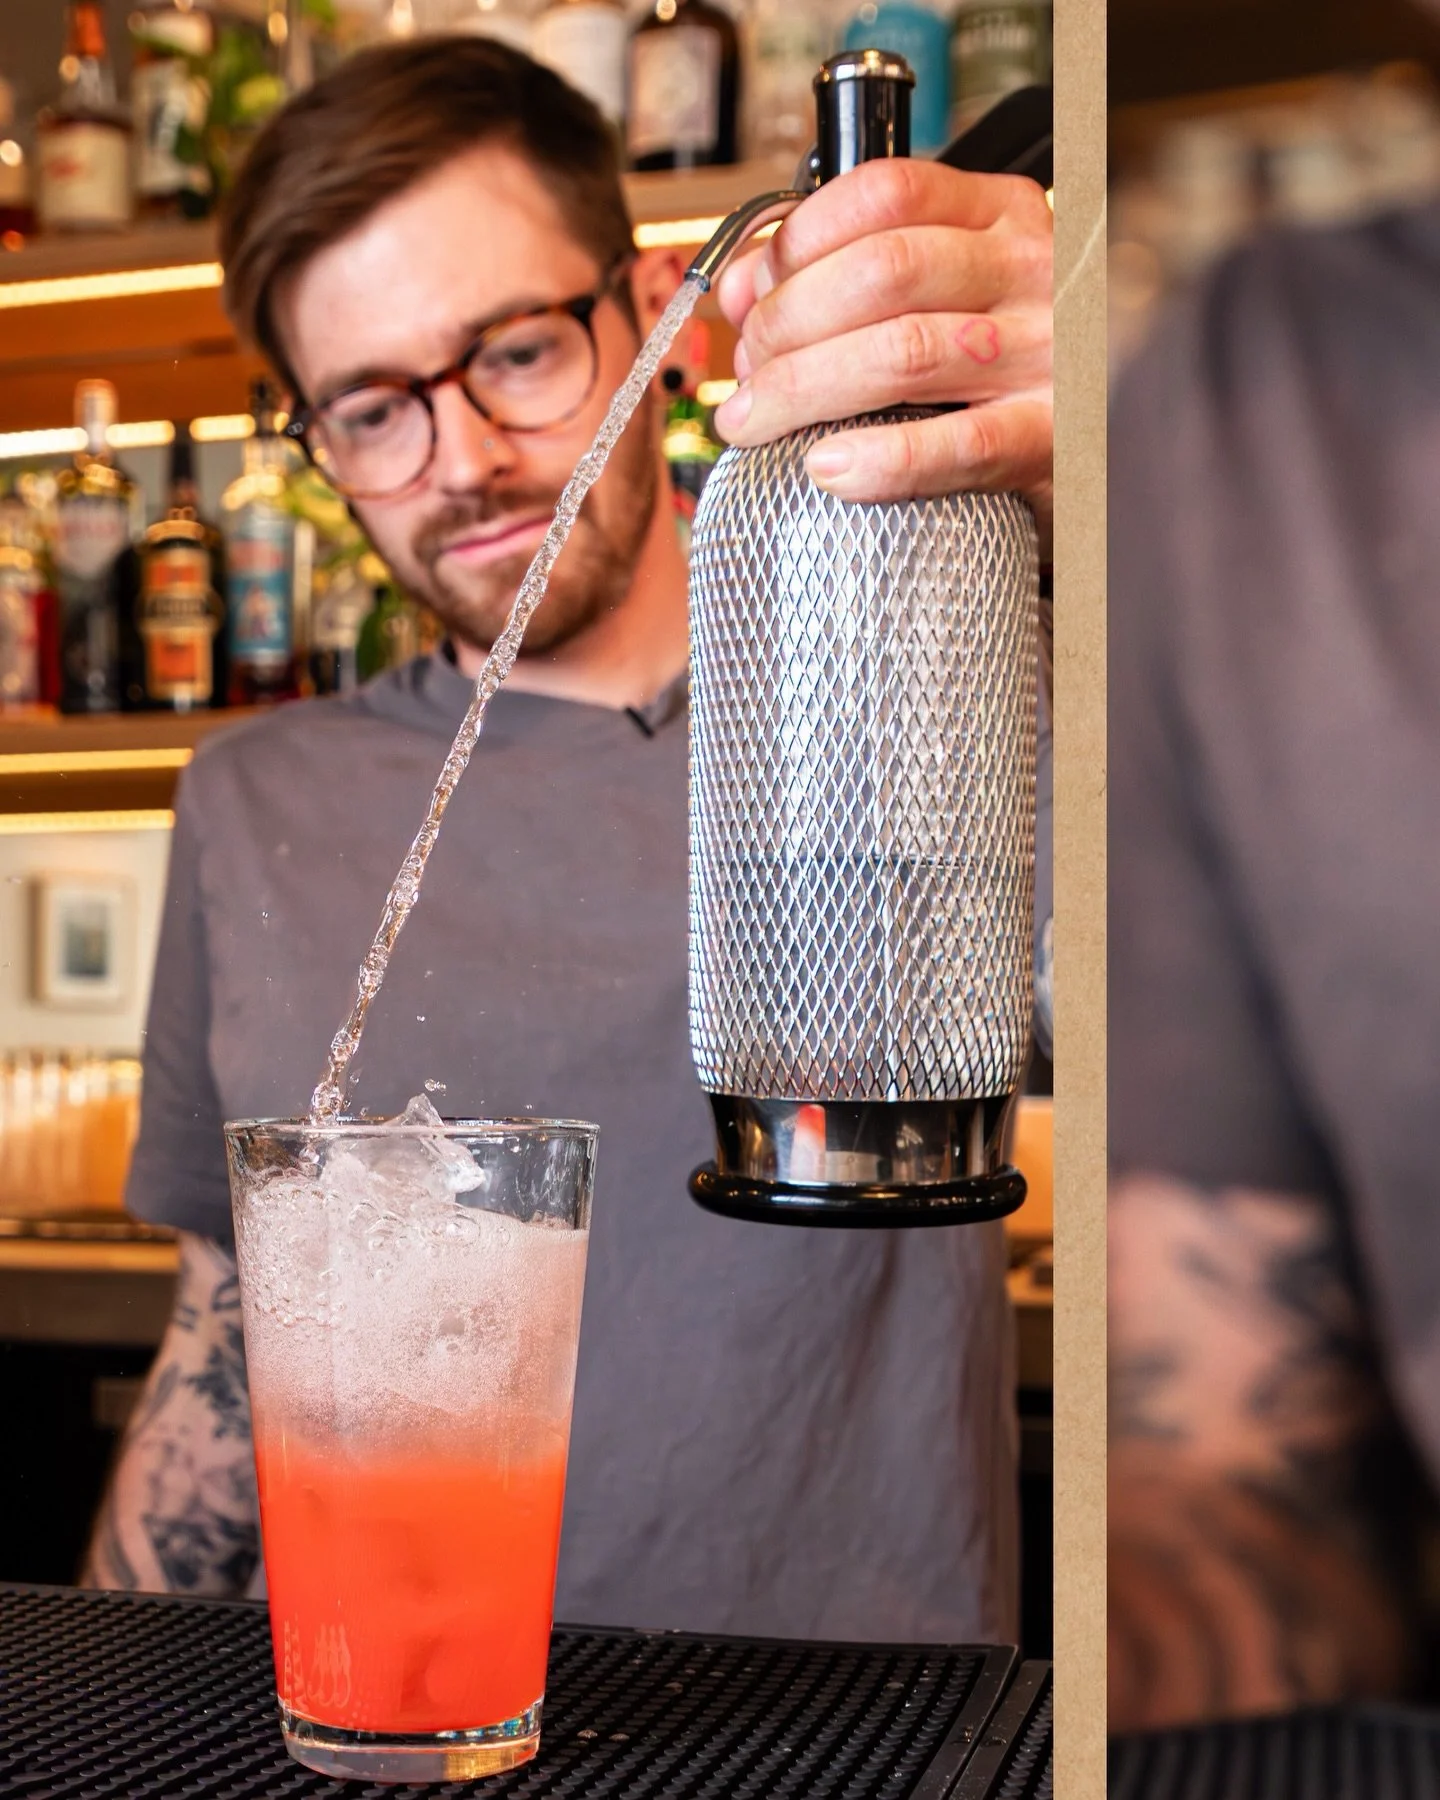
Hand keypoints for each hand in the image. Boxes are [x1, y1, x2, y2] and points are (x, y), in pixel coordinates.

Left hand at [713, 158, 1052, 545]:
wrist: (1104, 442)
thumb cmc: (1002, 364)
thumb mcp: (946, 289)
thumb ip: (849, 272)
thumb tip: (740, 287)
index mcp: (1000, 216)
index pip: (886, 194)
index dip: (798, 240)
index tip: (750, 294)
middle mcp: (1029, 272)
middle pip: (883, 273)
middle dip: (788, 324)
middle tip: (746, 376)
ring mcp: (1047, 355)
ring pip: (905, 353)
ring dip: (806, 389)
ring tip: (755, 423)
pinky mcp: (1051, 439)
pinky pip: (959, 445)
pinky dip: (882, 460)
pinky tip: (826, 467)